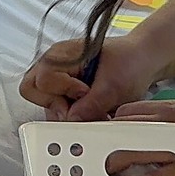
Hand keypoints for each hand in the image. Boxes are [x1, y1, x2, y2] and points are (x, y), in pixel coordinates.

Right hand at [21, 36, 162, 121]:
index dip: (63, 91)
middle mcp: (54, 65)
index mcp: (62, 54)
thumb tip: (71, 120)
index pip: (43, 80)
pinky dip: (72, 115)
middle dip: (56, 105)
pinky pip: (57, 108)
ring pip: (44, 103)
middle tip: (80, 108)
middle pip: (32, 90)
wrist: (142, 61)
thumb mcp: (114, 85)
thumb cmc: (129, 62)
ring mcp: (57, 78)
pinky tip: (92, 112)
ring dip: (67, 113)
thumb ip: (91, 104)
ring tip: (93, 111)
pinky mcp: (64, 91)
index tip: (85, 93)